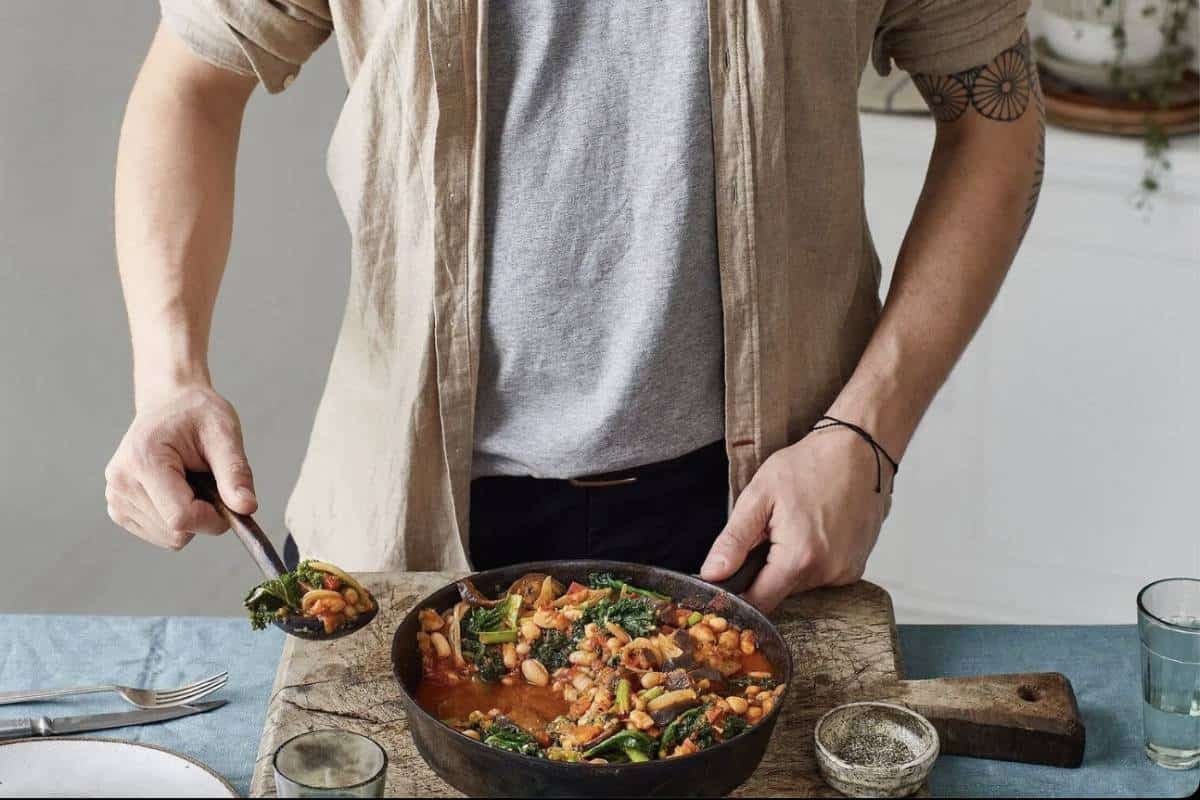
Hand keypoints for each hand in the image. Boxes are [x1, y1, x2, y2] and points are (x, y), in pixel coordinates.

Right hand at [105, 385, 256, 549]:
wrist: (169, 403)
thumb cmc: (196, 413)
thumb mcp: (224, 434)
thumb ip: (236, 472)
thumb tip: (247, 507)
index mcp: (144, 460)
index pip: (180, 517)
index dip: (213, 519)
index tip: (229, 502)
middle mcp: (121, 482)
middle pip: (175, 532)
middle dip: (203, 515)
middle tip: (208, 481)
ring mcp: (116, 498)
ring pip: (169, 538)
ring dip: (190, 517)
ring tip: (190, 481)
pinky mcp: (119, 509)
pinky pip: (160, 535)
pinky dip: (177, 520)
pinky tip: (177, 490)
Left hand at [700, 428, 891, 611]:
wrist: (859, 450)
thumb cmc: (810, 466)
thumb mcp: (760, 496)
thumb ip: (733, 540)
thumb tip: (712, 574)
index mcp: (798, 558)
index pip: (758, 603)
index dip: (738, 595)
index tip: (729, 580)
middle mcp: (826, 573)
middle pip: (779, 592)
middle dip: (765, 569)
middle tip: (768, 533)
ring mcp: (845, 572)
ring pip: (800, 584)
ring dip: (789, 564)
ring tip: (795, 525)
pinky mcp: (856, 568)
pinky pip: (821, 576)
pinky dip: (811, 560)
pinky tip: (814, 531)